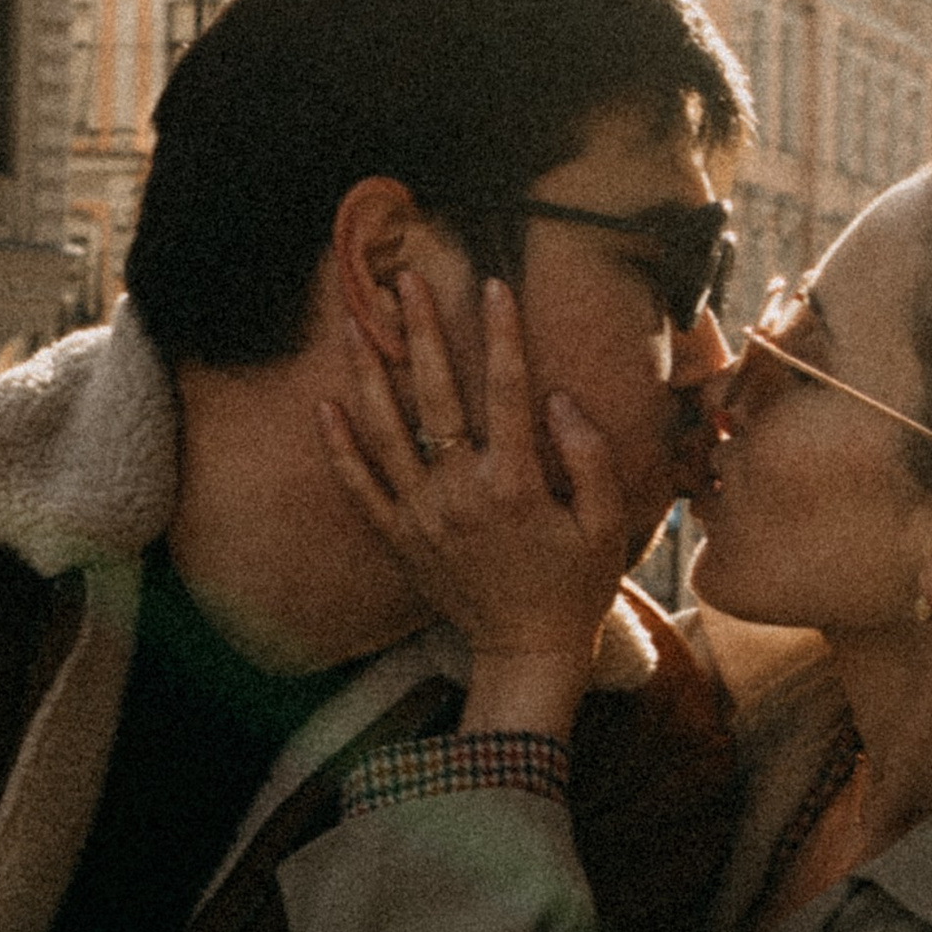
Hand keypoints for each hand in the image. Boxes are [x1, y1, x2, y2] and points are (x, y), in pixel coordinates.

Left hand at [321, 273, 633, 734]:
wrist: (527, 651)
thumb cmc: (575, 584)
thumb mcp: (608, 524)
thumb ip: (589, 457)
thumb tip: (558, 399)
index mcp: (515, 484)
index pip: (508, 391)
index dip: (502, 335)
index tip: (492, 285)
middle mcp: (461, 493)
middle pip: (435, 396)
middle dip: (421, 332)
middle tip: (405, 280)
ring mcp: (422, 516)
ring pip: (385, 432)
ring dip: (368, 372)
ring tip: (352, 322)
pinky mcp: (398, 538)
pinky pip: (359, 488)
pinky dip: (339, 447)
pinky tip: (323, 405)